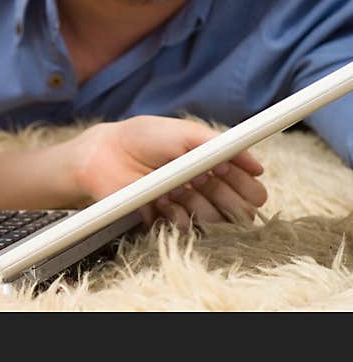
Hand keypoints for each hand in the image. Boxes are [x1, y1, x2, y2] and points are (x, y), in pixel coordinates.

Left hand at [70, 116, 266, 229]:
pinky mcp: (166, 220)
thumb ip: (222, 146)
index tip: (232, 174)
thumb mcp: (186, 132)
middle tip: (203, 182)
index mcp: (211, 165)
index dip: (246, 185)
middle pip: (237, 207)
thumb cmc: (143, 138)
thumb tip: (257, 166)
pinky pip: (186, 228)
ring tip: (175, 188)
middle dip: (228, 198)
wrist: (105, 155)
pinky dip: (178, 216)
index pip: (248, 186)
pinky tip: (162, 200)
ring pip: (214, 220)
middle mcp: (202, 187)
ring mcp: (184, 205)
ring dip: (199, 204)